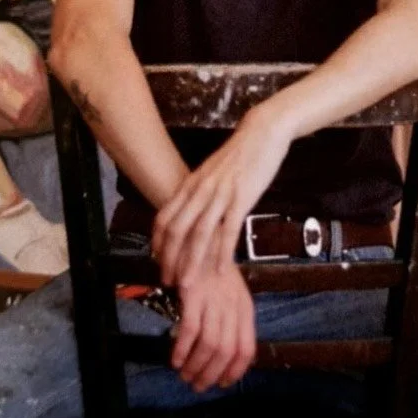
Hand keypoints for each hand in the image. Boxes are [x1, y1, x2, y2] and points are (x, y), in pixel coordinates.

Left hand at [152, 104, 292, 285]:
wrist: (261, 133)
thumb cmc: (239, 153)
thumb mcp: (211, 171)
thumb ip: (200, 190)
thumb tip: (192, 210)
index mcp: (191, 184)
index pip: (164, 216)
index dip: (157, 241)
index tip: (156, 260)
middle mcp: (200, 191)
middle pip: (176, 230)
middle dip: (169, 259)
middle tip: (168, 281)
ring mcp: (220, 195)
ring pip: (199, 235)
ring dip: (191, 262)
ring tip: (188, 284)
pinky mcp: (241, 199)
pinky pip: (228, 231)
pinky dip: (222, 253)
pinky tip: (221, 270)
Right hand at [172, 260, 255, 391]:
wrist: (203, 237)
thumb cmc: (215, 269)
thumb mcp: (232, 293)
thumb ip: (233, 320)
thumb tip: (226, 355)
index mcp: (245, 309)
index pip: (246, 349)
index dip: (235, 371)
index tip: (222, 383)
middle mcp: (232, 307)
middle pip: (226, 351)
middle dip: (211, 374)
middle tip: (198, 385)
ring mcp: (213, 300)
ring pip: (209, 344)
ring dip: (196, 366)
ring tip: (185, 375)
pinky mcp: (193, 294)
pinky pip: (190, 330)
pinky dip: (182, 350)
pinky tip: (175, 359)